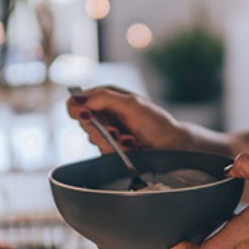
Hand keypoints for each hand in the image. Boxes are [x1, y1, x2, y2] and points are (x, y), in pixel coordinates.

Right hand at [65, 86, 193, 153]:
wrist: (171, 145)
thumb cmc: (155, 122)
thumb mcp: (131, 104)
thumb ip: (104, 98)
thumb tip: (78, 99)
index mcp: (105, 96)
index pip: (76, 101)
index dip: (77, 109)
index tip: (87, 116)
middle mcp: (103, 113)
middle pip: (82, 122)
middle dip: (101, 130)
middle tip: (116, 132)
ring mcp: (106, 131)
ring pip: (93, 139)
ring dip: (112, 141)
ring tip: (130, 140)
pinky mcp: (110, 148)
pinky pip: (103, 151)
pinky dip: (118, 150)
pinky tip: (132, 147)